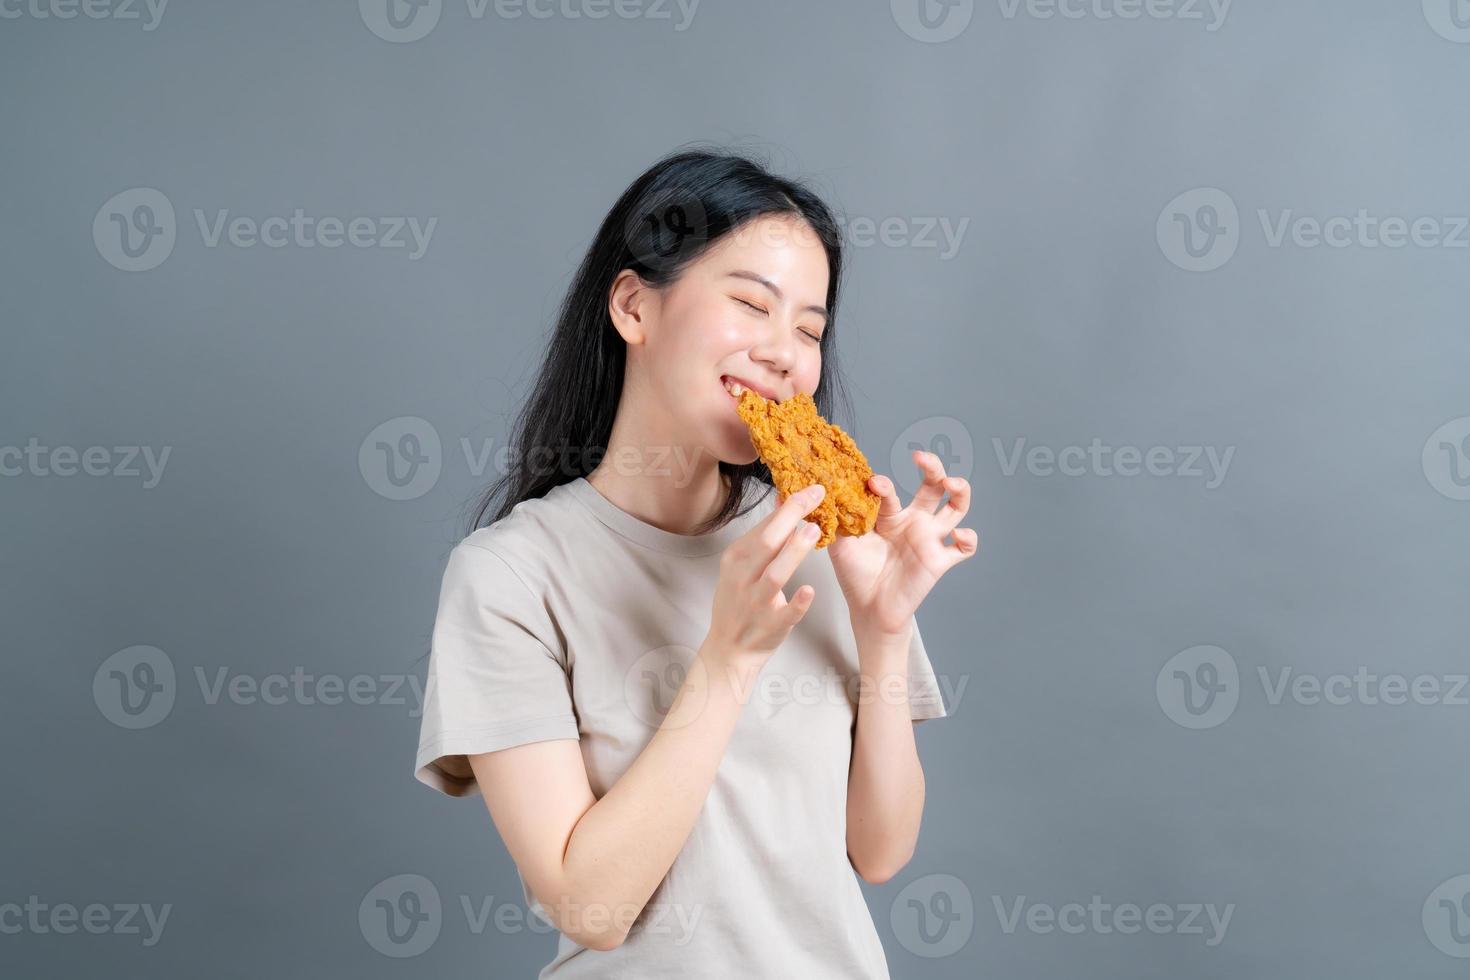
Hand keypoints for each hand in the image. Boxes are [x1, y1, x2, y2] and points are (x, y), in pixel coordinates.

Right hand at [706, 482, 826, 672]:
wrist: (729, 648)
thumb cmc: (740, 600)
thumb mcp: (743, 565)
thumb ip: (764, 537)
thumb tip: (785, 501)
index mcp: (736, 557)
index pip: (763, 526)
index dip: (788, 505)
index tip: (811, 488)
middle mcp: (743, 577)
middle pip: (766, 542)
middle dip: (792, 516)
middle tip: (817, 495)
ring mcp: (755, 602)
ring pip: (775, 574)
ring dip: (794, 552)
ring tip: (814, 530)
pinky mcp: (770, 626)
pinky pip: (785, 613)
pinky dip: (797, 602)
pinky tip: (810, 590)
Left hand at [826, 450, 977, 637]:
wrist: (868, 609)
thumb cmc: (856, 575)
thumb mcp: (841, 543)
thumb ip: (838, 518)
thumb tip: (826, 491)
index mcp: (889, 515)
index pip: (890, 491)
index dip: (883, 485)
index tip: (873, 483)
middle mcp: (913, 522)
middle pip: (932, 487)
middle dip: (932, 468)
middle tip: (922, 458)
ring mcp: (929, 539)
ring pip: (956, 508)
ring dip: (960, 491)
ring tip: (952, 483)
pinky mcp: (939, 560)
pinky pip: (964, 548)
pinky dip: (968, 539)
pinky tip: (958, 535)